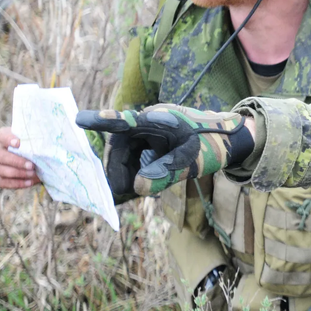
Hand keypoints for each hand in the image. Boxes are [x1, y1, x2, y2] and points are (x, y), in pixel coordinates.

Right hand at [0, 127, 41, 188]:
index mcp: (5, 137)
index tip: (18, 143)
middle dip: (16, 161)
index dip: (8, 139)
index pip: (1, 135)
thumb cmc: (39, 146)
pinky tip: (29, 182)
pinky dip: (16, 183)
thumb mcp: (41, 141)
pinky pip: (2, 182)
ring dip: (17, 173)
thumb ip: (40, 140)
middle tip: (31, 165)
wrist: (39, 160)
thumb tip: (44, 146)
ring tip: (33, 174)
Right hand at [76, 104, 252, 195]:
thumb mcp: (192, 161)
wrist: (229, 140)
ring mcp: (148, 130)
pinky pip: (134, 156)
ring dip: (126, 171)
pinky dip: (135, 171)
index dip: (103, 120)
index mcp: (159, 120)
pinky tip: (144, 183)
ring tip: (136, 190)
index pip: (127, 120)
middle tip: (120, 191)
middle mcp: (149, 121)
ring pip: (125, 153)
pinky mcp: (149, 139)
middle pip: (120, 145)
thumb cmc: (213, 145)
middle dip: (117, 168)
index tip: (80, 119)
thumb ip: (166, 173)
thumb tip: (136, 188)